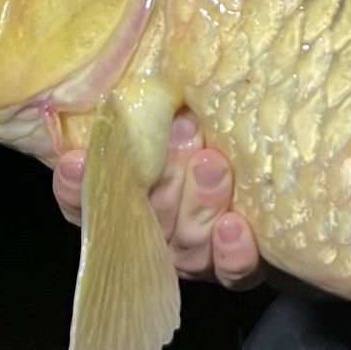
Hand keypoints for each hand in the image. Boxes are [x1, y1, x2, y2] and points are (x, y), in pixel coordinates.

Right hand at [51, 110, 265, 289]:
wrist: (276, 191)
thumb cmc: (212, 141)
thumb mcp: (180, 123)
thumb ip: (156, 115)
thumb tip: (145, 78)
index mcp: (128, 207)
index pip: (87, 204)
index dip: (75, 188)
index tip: (74, 161)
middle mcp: (155, 240)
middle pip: (146, 221)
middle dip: (162, 176)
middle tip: (181, 133)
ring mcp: (194, 259)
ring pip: (187, 242)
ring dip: (198, 202)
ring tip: (212, 164)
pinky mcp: (236, 271)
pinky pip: (231, 270)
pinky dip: (231, 251)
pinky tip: (233, 226)